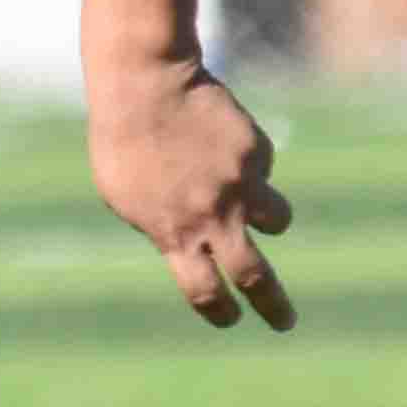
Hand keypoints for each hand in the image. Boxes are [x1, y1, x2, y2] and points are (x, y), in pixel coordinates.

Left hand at [89, 56, 293, 330]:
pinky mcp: (256, 152)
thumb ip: (161, 227)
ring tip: (248, 200)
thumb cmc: (122, 143)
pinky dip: (247, 165)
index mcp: (173, 234)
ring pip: (278, 220)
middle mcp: (213, 216)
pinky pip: (262, 169)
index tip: (230, 319)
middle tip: (284, 321)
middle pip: (254, 277)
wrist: (145, 85)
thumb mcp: (124, 198)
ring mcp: (240, 185)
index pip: (203, 291)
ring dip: (269, 219)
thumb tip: (189, 247)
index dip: (219, 312)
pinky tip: (218, 138)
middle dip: (273, 306)